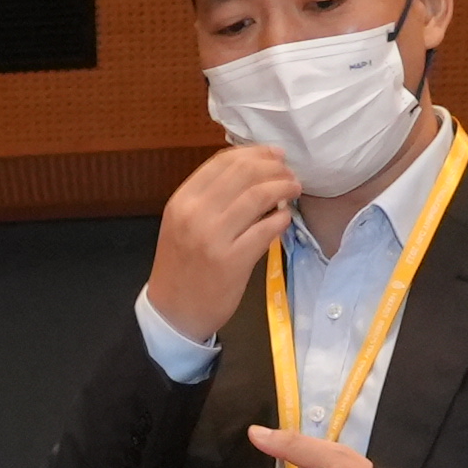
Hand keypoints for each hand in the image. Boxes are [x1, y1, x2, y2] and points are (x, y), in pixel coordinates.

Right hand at [139, 143, 295, 346]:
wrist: (174, 313)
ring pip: (258, 196)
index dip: (254, 153)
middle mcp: (195, 214)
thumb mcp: (183, 225)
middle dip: (274, 168)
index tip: (274, 155)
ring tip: (293, 190)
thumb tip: (253, 171)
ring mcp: (213, 238)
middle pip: (244, 173)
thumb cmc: (183, 267)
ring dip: (283, 188)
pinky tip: (285, 219)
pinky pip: (266, 230)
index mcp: (182, 201)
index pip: (223, 162)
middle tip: (289, 174)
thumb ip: (209, 199)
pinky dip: (281, 219)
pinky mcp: (232, 261)